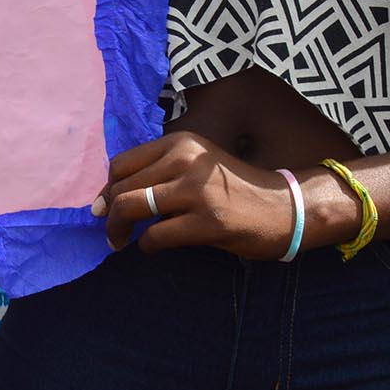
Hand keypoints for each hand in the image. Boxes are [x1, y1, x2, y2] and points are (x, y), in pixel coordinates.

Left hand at [91, 131, 301, 256]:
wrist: (285, 207)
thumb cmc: (235, 188)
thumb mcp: (197, 165)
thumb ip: (161, 171)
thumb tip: (110, 195)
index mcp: (180, 142)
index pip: (122, 163)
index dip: (107, 187)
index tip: (104, 205)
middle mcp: (185, 160)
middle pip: (122, 186)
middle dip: (109, 212)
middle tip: (110, 230)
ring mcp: (196, 191)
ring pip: (132, 208)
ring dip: (118, 229)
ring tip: (119, 241)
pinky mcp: (207, 222)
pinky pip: (155, 236)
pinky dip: (145, 245)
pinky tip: (151, 247)